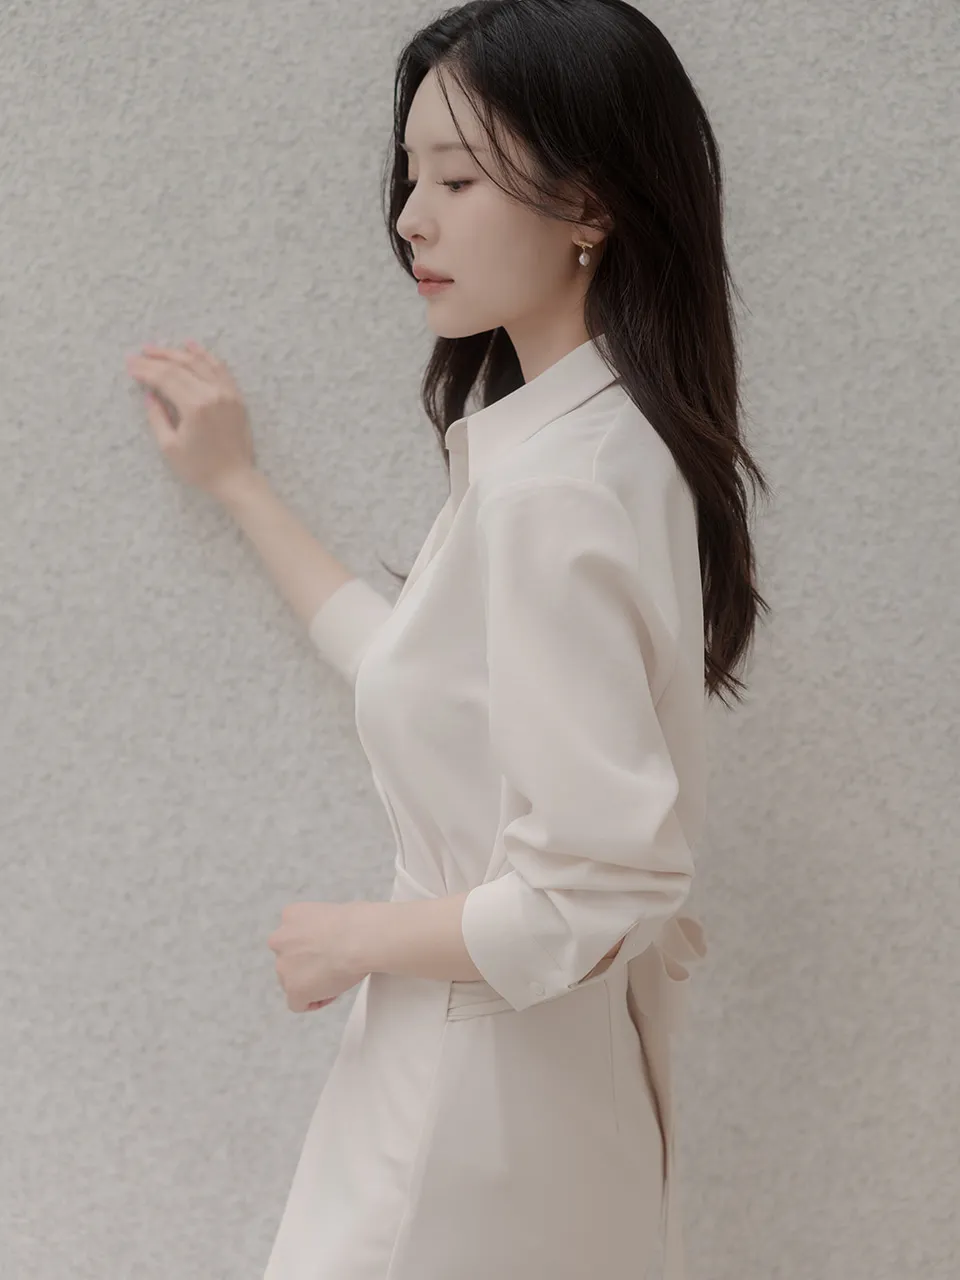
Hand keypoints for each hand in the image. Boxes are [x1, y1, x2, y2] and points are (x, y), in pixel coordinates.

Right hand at [126, 339, 256, 497]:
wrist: (235, 478)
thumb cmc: (200, 468)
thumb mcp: (170, 447)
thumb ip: (157, 417)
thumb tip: (149, 395)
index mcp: (195, 406)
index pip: (165, 378)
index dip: (145, 370)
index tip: (130, 364)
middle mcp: (213, 394)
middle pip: (180, 367)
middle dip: (156, 359)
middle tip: (138, 354)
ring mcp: (227, 393)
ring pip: (199, 363)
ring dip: (176, 353)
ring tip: (156, 348)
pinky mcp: (236, 397)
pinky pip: (220, 369)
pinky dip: (205, 356)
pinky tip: (191, 346)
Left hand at [267, 901, 369, 1013]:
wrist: (359, 939)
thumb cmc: (357, 922)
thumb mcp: (330, 911)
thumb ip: (320, 927)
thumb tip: (330, 937)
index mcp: (291, 915)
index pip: (293, 936)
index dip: (310, 947)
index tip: (327, 950)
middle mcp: (280, 939)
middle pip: (288, 959)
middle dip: (306, 964)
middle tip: (331, 965)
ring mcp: (283, 966)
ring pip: (291, 981)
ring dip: (309, 982)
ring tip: (335, 978)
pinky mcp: (293, 989)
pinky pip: (298, 1003)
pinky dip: (313, 1001)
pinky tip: (331, 993)